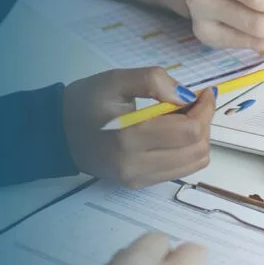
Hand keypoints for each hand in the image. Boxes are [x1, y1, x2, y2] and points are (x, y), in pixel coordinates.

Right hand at [63, 67, 215, 187]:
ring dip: (199, 138)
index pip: (189, 131)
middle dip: (205, 123)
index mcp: (129, 138)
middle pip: (197, 150)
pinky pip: (180, 170)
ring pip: (194, 164)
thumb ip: (152, 81)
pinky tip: (174, 133)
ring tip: (185, 117)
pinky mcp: (140, 184)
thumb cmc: (85, 102)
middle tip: (195, 103)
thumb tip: (188, 96)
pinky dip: (187, 150)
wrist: (57, 134)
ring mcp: (139, 179)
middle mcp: (136, 165)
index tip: (205, 93)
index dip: (205, 110)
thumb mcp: (115, 80)